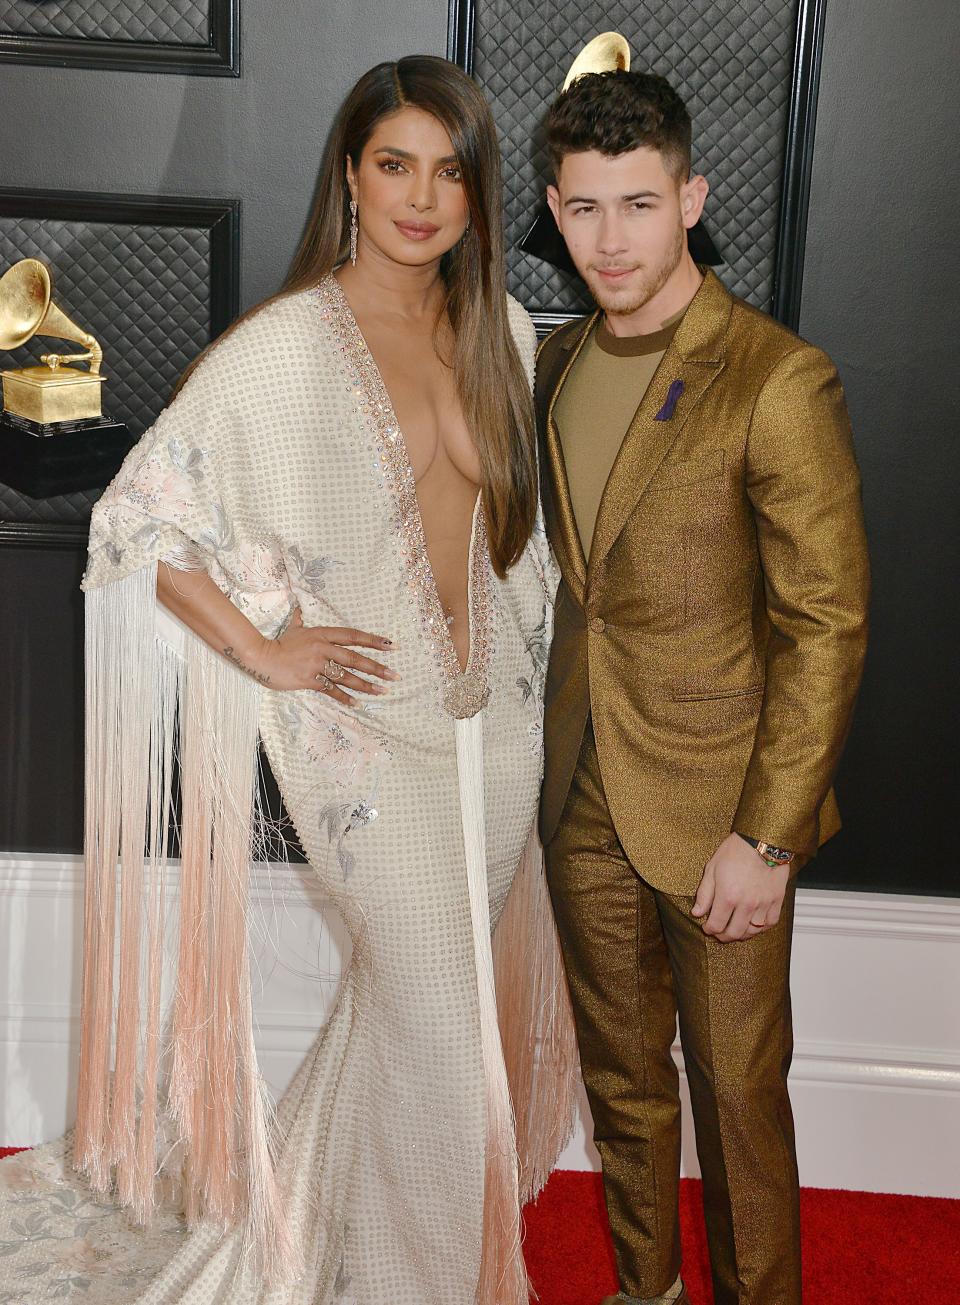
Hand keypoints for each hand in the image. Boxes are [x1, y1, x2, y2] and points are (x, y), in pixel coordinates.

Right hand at [256, 608, 398, 704]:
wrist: (261, 657)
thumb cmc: (278, 643)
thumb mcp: (293, 628)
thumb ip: (300, 619)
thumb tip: (298, 607)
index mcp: (322, 634)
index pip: (353, 636)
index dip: (373, 641)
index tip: (391, 646)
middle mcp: (323, 648)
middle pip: (355, 659)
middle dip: (377, 667)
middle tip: (394, 675)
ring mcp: (317, 665)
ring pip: (346, 677)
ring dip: (366, 685)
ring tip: (382, 691)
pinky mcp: (310, 680)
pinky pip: (331, 690)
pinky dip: (345, 697)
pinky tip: (358, 704)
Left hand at [691, 833, 788, 941]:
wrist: (762, 840)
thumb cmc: (736, 851)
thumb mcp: (712, 869)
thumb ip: (704, 894)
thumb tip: (697, 912)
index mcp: (728, 896)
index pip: (716, 925)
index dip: (709, 929)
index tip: (707, 927)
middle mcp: (747, 904)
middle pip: (734, 932)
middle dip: (724, 936)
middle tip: (720, 933)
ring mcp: (763, 903)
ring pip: (753, 931)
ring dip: (742, 934)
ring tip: (736, 930)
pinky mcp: (777, 900)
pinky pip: (770, 923)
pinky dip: (762, 928)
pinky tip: (754, 925)